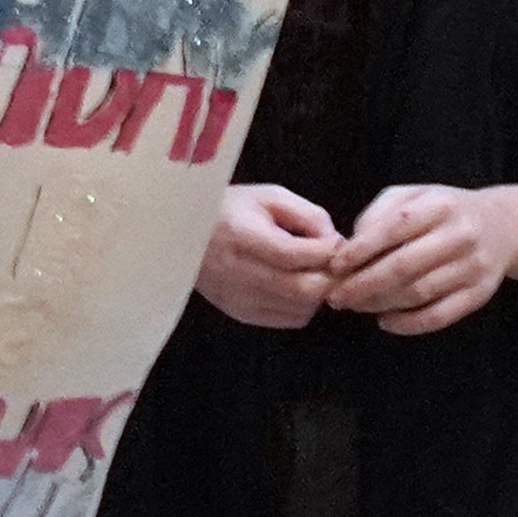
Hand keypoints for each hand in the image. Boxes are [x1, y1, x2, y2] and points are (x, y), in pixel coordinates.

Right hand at [197, 180, 346, 330]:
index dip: (327, 250)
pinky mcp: (240, 312)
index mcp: (241, 234)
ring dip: (318, 292)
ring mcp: (237, 297)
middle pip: (303, 289)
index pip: (297, 254)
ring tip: (312, 271)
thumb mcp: (268, 197)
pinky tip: (296, 284)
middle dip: (329, 276)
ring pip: (301, 308)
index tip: (335, 241)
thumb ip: (307, 215)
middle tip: (333, 262)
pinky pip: (290, 319)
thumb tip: (335, 244)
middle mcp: (236, 271)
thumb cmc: (231, 209)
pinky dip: (303, 305)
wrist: (182, 233)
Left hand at [326, 180, 517, 333]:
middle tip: (336, 296)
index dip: (360, 249)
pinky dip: (410, 324)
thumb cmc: (442, 211)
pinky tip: (385, 322)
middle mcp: (460, 236)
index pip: (393, 228)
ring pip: (420, 293)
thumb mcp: (412, 196)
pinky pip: (441, 315)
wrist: (503, 226)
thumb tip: (350, 246)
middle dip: (363, 284)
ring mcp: (473, 267)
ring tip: (354, 306)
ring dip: (381, 304)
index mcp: (439, 205)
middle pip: (404, 266)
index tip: (333, 265)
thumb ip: (379, 214)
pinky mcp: (480, 294)